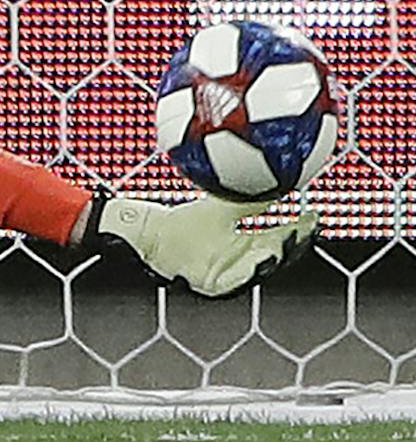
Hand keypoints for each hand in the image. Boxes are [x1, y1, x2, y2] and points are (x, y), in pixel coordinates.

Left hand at [89, 193, 318, 298]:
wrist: (150, 236)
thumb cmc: (182, 224)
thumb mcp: (219, 208)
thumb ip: (246, 198)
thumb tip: (269, 176)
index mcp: (247, 245)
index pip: (282, 237)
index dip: (301, 229)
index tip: (315, 213)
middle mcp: (244, 263)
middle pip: (279, 256)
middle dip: (296, 245)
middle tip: (307, 228)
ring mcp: (231, 277)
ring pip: (262, 271)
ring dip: (277, 258)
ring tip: (287, 241)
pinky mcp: (215, 287)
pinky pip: (238, 284)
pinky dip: (250, 273)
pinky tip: (259, 260)